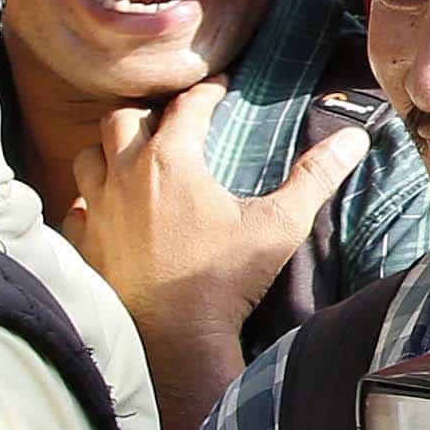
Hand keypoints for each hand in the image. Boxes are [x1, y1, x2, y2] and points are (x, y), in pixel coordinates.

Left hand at [65, 98, 371, 383]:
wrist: (175, 341)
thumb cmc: (225, 280)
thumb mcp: (280, 225)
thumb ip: (316, 177)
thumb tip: (356, 138)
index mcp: (172, 160)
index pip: (187, 104)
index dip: (207, 92)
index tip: (221, 89)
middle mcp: (125, 175)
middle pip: (124, 118)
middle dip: (149, 113)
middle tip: (172, 122)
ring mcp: (97, 210)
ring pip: (88, 156)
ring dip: (109, 151)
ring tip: (132, 158)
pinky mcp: (83, 244)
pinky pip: (73, 206)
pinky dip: (87, 200)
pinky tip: (104, 208)